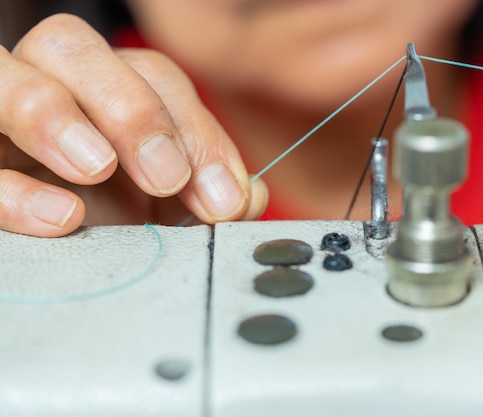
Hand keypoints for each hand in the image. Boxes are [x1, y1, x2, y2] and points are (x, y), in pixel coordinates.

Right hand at [0, 13, 266, 237]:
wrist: (51, 253)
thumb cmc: (107, 217)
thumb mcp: (161, 211)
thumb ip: (206, 199)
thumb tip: (250, 196)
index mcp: (105, 90)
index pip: (152, 77)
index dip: (195, 130)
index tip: (224, 196)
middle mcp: (49, 85)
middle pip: (77, 49)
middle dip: (132, 111)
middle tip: (169, 178)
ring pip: (1, 72)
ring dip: (53, 115)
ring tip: (98, 168)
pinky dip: (11, 187)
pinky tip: (62, 216)